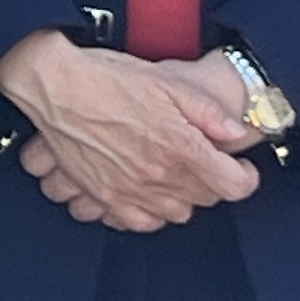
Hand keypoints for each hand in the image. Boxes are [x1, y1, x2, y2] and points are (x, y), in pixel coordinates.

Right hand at [0, 28, 259, 229]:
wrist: (54, 85)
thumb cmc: (107, 78)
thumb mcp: (167, 83)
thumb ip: (207, 112)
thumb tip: (234, 132)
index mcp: (181, 147)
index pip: (233, 185)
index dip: (245, 178)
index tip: (241, 168)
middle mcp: (158, 176)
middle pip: (205, 200)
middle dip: (211, 181)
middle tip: (204, 161)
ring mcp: (129, 190)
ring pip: (175, 214)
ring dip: (181, 197)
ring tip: (174, 174)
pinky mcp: (102, 196)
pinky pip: (139, 222)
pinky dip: (150, 212)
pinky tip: (147, 192)